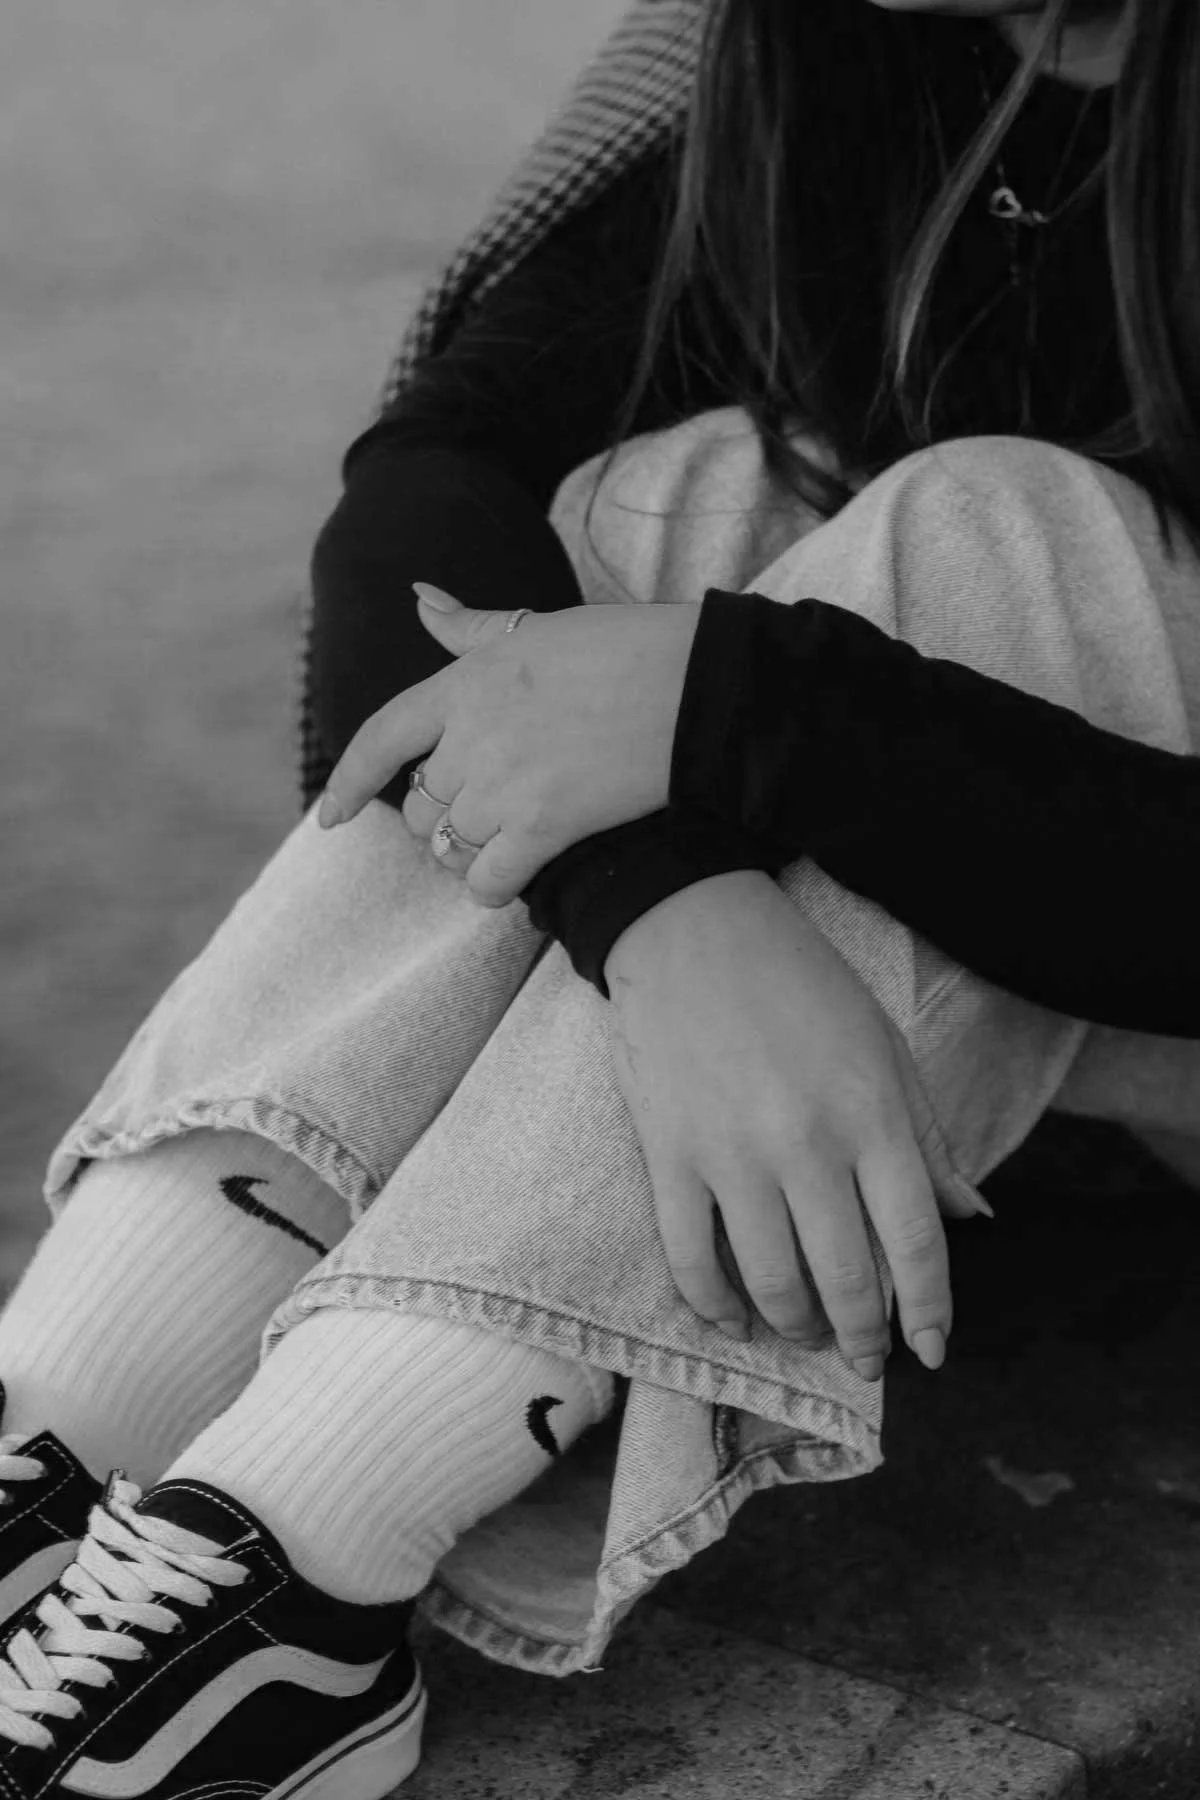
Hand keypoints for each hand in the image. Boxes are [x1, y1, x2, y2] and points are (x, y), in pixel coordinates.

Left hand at [317, 583, 701, 906]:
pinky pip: (491, 880)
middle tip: (482, 816)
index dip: (350, 782)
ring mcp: (505, 784)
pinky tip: (514, 882)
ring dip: (469, 854)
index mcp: (465, 682)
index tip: (330, 817)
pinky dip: (495, 888)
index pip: (382, 737)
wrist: (693, 687)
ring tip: (503, 847)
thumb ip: (469, 628)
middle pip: (423, 803)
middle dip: (441, 817)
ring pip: (452, 845)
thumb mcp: (536, 628)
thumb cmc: (624, 649)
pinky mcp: (545, 825)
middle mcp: (472, 735)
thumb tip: (419, 598)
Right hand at [604, 870, 954, 1377]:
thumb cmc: (798, 981)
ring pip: (771, 1281)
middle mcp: (808, 1144)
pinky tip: (730, 1316)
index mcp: (871, 1113)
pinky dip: (712, 1303)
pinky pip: (690, 1258)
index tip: (930, 1351)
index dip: (929, 1309)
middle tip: (865, 1359)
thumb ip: (926, 1137)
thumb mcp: (883, 1044)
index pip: (915, 1241)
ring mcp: (732, 1154)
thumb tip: (972, 1216)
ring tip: (802, 1332)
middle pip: (847, 1278)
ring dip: (793, 1325)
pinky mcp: (669, 1155)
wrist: (690, 924)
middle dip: (862, 1336)